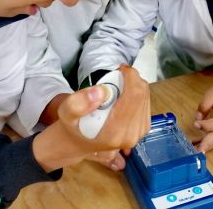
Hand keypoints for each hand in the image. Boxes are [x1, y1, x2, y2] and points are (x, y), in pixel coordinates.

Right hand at [32, 65, 149, 171]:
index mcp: (113, 134)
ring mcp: (138, 134)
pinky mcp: (142, 129)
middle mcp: (130, 136)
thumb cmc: (72, 128)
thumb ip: (78, 103)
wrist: (77, 144)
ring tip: (118, 85)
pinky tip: (124, 94)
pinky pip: (146, 104)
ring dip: (135, 86)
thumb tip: (103, 91)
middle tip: (117, 76)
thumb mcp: (65, 114)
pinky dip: (137, 94)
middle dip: (132, 79)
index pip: (134, 96)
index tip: (120, 69)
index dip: (130, 76)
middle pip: (142, 96)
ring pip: (146, 98)